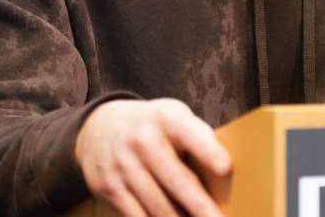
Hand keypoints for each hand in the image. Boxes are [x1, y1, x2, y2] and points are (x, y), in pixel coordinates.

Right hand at [74, 98, 230, 216]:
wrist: (98, 127)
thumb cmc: (152, 126)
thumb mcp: (173, 117)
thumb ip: (197, 139)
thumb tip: (224, 177)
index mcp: (167, 118)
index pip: (190, 134)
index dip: (208, 151)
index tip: (225, 168)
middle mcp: (143, 140)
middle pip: (177, 181)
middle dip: (201, 207)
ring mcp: (124, 165)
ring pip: (159, 206)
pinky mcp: (110, 187)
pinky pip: (138, 216)